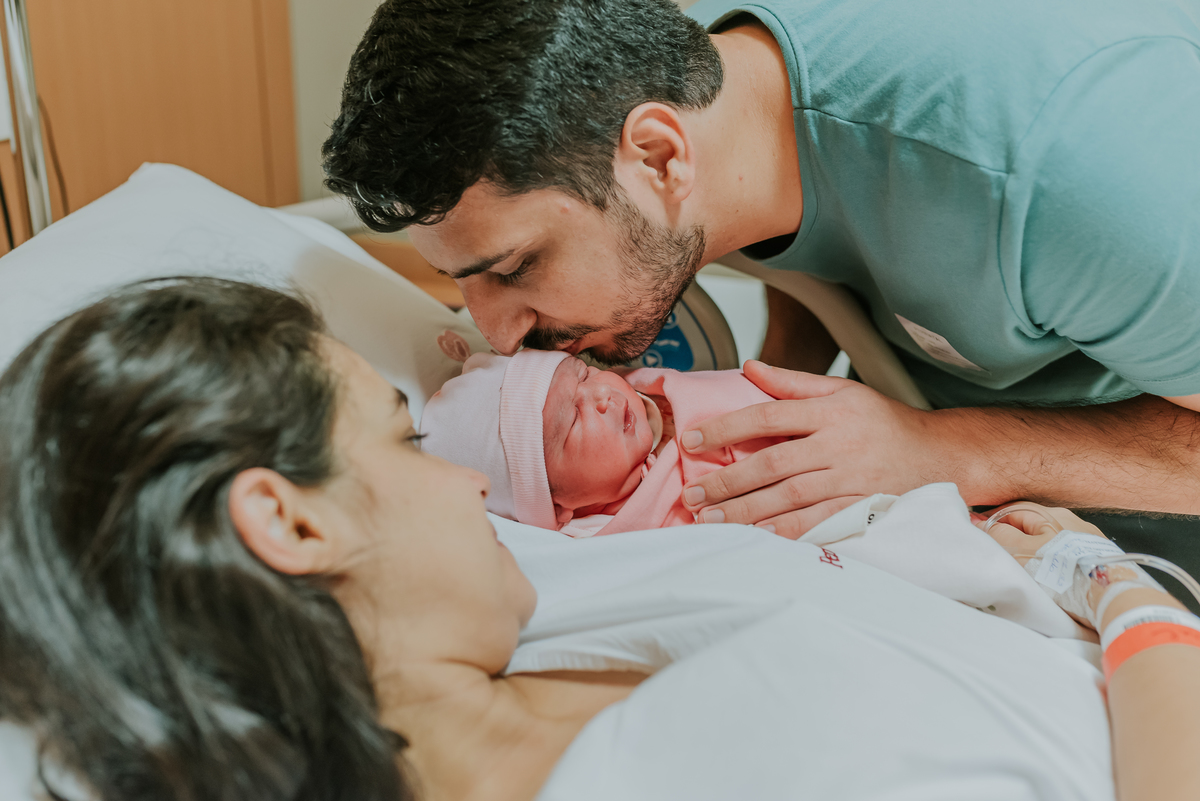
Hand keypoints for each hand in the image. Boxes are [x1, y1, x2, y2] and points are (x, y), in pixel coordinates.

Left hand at [680, 361, 950, 537]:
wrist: (941, 455)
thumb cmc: (886, 422)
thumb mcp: (843, 391)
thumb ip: (792, 383)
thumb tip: (748, 368)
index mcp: (831, 411)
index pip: (767, 416)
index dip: (726, 429)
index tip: (691, 441)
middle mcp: (839, 445)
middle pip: (773, 463)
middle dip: (728, 480)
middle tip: (692, 494)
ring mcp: (851, 480)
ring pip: (789, 496)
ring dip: (747, 510)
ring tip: (711, 518)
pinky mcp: (862, 508)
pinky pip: (819, 523)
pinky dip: (788, 531)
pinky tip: (758, 536)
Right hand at [980, 502, 1147, 629]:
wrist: (1112, 595)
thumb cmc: (1064, 573)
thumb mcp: (1020, 552)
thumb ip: (999, 534)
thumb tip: (984, 524)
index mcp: (1051, 514)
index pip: (1012, 511)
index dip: (994, 523)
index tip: (983, 537)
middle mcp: (1072, 520)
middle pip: (1033, 525)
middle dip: (1016, 538)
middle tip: (1004, 558)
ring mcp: (1089, 539)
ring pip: (1052, 541)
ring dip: (1037, 552)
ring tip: (1029, 571)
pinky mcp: (1100, 557)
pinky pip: (1069, 555)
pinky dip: (1057, 563)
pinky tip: (1055, 577)